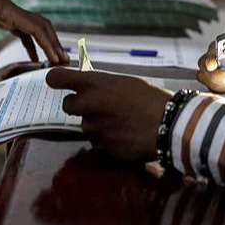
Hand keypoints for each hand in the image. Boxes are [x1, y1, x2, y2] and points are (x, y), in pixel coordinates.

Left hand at [0, 0, 67, 68]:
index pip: (37, 28)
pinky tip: (33, 55)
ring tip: (54, 59)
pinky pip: (24, 31)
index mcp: (9, 11)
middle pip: (43, 27)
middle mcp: (14, 12)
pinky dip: (32, 43)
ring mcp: (10, 14)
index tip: (57, 58)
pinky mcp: (4, 17)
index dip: (48, 43)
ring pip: (36, 28)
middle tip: (64, 61)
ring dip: (47, 42)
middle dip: (54, 43)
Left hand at [47, 68, 171, 160]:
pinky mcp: (99, 146)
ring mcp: (92, 127)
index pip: (57, 78)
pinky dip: (107, 137)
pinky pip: (97, 140)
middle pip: (67, 104)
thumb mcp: (126, 82)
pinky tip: (124, 133)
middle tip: (100, 104)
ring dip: (97, 122)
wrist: (169, 124)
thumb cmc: (151, 98)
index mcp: (94, 83)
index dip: (56, 79)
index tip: (57, 82)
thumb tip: (88, 87)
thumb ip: (103, 85)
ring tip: (121, 120)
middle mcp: (88, 104)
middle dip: (79, 105)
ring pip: (85, 123)